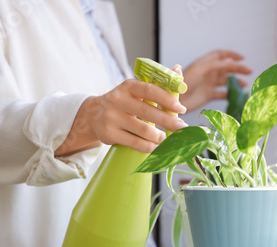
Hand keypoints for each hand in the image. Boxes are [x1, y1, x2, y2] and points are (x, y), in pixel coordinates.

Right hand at [55, 78, 187, 155]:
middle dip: (168, 121)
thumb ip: (158, 85)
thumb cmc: (124, 103)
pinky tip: (156, 146)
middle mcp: (118, 100)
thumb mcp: (136, 91)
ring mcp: (112, 117)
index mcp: (128, 86)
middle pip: (147, 112)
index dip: (167, 99)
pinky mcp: (109, 133)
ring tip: (167, 139)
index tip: (181, 109)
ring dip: (159, 137)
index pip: (149, 90)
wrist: (94, 115)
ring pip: (143, 130)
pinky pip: (135, 143)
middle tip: (182, 128)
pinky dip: (149, 147)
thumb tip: (179, 70)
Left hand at [179, 50, 251, 111]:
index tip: (242, 58)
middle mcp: (207, 73)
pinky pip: (222, 93)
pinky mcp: (208, 95)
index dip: (231, 55)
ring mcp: (208, 84)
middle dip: (238, 68)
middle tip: (249, 71)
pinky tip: (236, 95)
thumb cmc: (182, 83)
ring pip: (226, 80)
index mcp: (204, 64)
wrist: (175, 99)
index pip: (220, 55)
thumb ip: (213, 66)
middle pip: (226, 67)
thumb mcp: (198, 71)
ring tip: (244, 85)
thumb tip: (228, 62)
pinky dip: (230, 94)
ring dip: (235, 81)